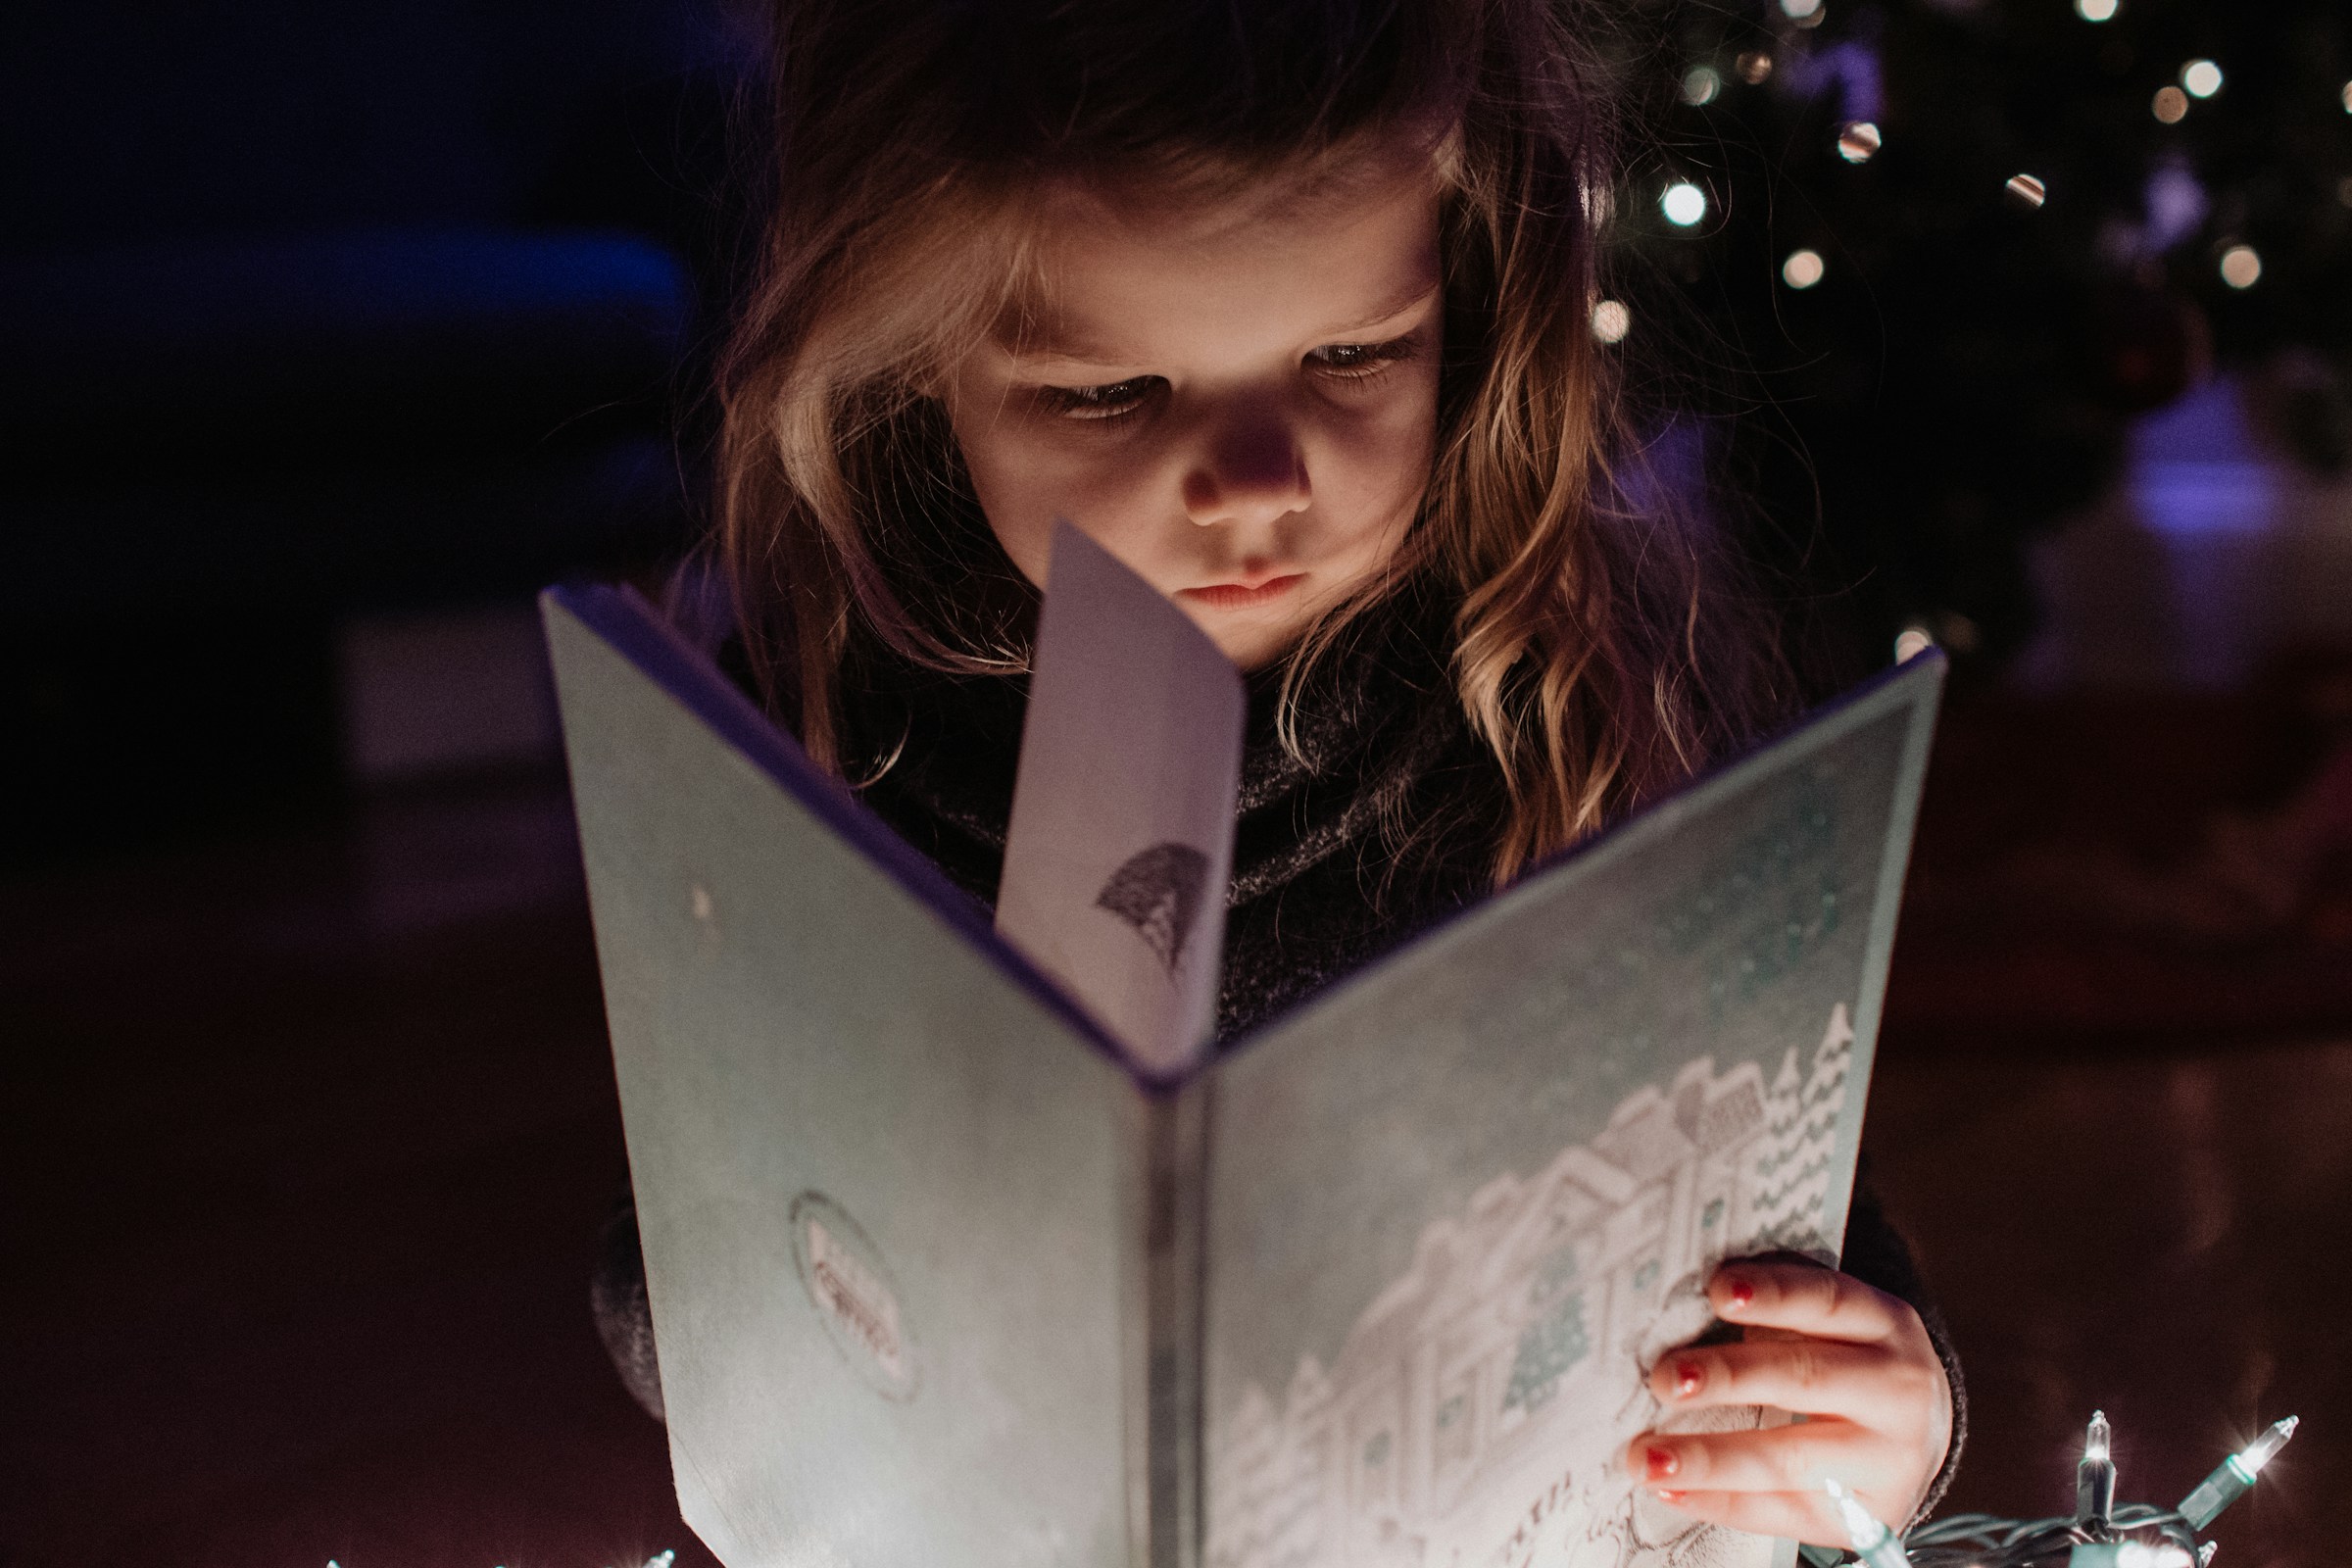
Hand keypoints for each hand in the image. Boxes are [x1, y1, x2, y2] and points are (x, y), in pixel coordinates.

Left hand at [1622, 1259, 1951, 1545]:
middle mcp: (1897, 1389)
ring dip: (1710, 1458)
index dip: (1774, 1294)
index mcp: (1884, 1323)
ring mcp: (1888, 1459)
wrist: (1916, 1434)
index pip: (1826, 1300)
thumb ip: (1771, 1310)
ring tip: (1648, 1459)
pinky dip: (1720, 1502)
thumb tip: (1676, 1311)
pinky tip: (1672, 1493)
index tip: (1717, 1292)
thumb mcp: (1831, 1324)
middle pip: (1805, 1377)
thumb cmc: (1844, 1361)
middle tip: (1666, 1379)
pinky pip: (1783, 1513)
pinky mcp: (1868, 1519)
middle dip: (1729, 1378)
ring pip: (1790, 1458)